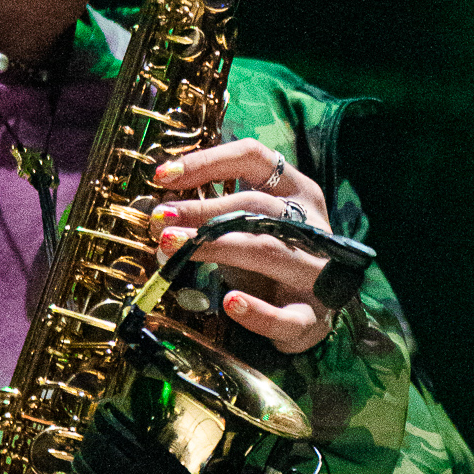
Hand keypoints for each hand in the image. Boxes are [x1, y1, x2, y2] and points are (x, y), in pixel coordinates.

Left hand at [151, 139, 337, 354]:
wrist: (309, 313)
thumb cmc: (269, 263)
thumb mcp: (245, 229)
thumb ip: (212, 216)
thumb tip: (160, 214)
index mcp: (296, 191)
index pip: (253, 158)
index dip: (207, 161)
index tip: (163, 176)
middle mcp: (310, 225)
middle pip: (255, 206)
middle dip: (202, 211)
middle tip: (160, 219)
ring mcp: (314, 270)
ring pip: (267, 251)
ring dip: (217, 247)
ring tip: (172, 246)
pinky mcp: (312, 316)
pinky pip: (286, 316)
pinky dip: (258, 312)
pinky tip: (230, 303)